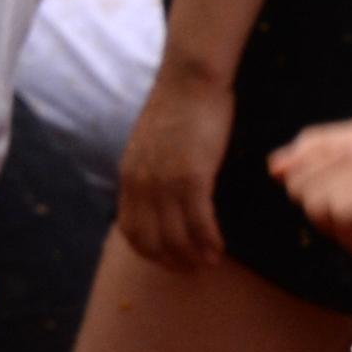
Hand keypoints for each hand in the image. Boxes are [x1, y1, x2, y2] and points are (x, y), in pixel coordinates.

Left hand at [118, 65, 236, 270]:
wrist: (190, 81)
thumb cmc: (178, 108)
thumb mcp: (151, 145)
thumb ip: (151, 172)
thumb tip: (162, 196)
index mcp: (130, 177)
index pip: (131, 231)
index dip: (151, 254)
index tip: (171, 261)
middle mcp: (142, 184)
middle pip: (152, 241)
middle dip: (173, 263)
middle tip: (194, 270)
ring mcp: (166, 182)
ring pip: (177, 237)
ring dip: (195, 256)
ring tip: (212, 262)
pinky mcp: (192, 176)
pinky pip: (199, 222)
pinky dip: (209, 240)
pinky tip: (220, 246)